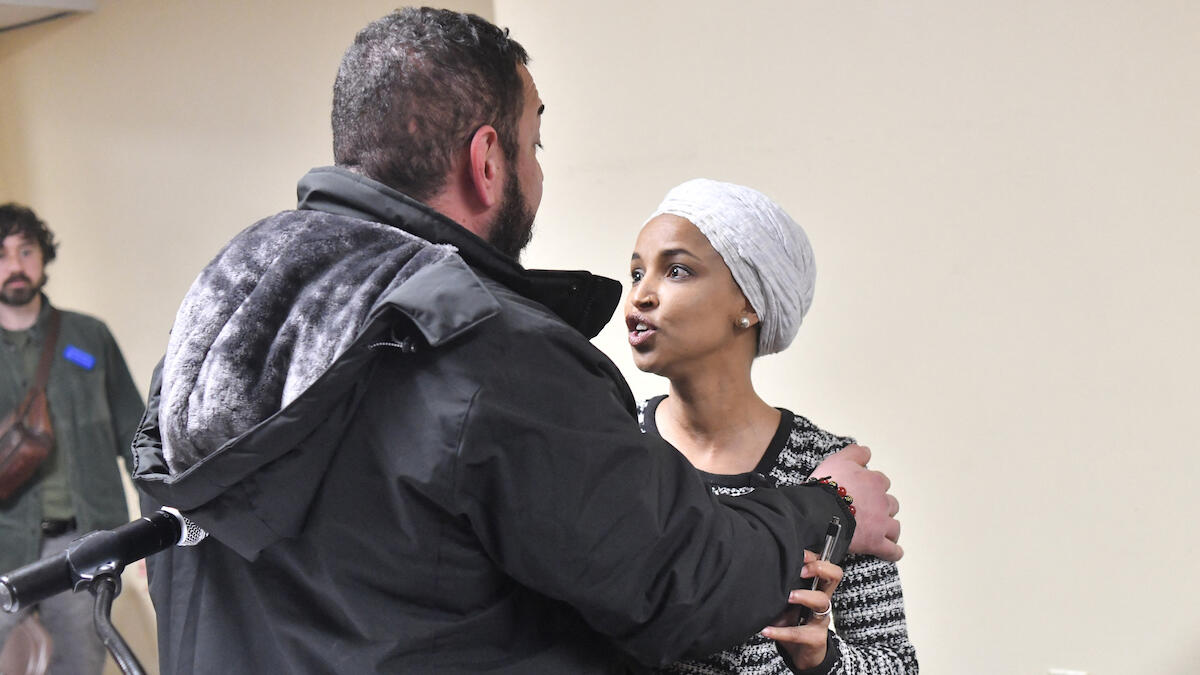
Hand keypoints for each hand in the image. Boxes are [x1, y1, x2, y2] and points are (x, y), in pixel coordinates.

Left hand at [762, 550, 842, 669]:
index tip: (800, 554)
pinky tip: (766, 630)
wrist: (804, 654)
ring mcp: (821, 619)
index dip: (815, 557)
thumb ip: (779, 590)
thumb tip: (759, 576)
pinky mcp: (815, 638)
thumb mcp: (787, 604)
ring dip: (804, 596)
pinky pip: (799, 633)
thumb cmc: (795, 622)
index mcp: (816, 589)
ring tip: (788, 597)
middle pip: (834, 576)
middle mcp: (822, 600)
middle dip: (819, 568)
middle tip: (802, 570)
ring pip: (821, 601)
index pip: (824, 565)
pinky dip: (780, 632)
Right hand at [811, 444, 902, 560]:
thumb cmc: (826, 487)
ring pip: (894, 526)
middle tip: (869, 512)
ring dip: (889, 528)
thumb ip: (855, 453)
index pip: (881, 482)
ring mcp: (881, 523)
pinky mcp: (876, 543)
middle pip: (890, 504)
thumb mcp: (838, 460)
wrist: (820, 511)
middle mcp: (882, 501)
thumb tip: (866, 452)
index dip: (872, 487)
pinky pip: (892, 550)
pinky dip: (893, 552)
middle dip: (882, 508)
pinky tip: (891, 552)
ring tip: (881, 531)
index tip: (864, 492)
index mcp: (874, 482)